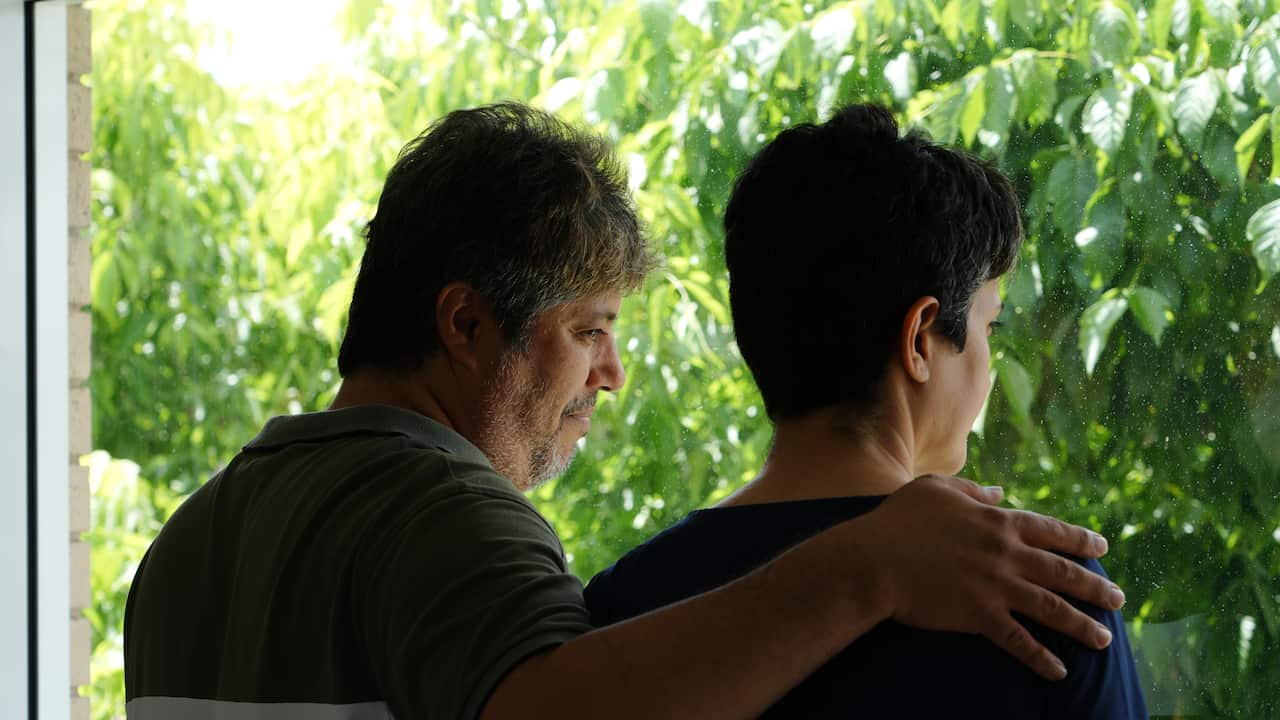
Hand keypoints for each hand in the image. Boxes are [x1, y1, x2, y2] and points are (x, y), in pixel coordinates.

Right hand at [855, 474, 1123, 680]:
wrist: (874, 560)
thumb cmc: (898, 521)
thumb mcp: (935, 490)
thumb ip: (973, 491)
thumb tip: (999, 492)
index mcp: (999, 522)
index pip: (1052, 531)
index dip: (1081, 540)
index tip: (1102, 549)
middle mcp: (1006, 554)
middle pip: (1063, 573)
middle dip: (1095, 587)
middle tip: (1118, 600)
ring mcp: (996, 587)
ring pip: (1052, 608)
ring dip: (1081, 625)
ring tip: (1103, 639)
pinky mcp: (980, 616)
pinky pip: (1019, 641)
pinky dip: (1041, 658)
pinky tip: (1058, 671)